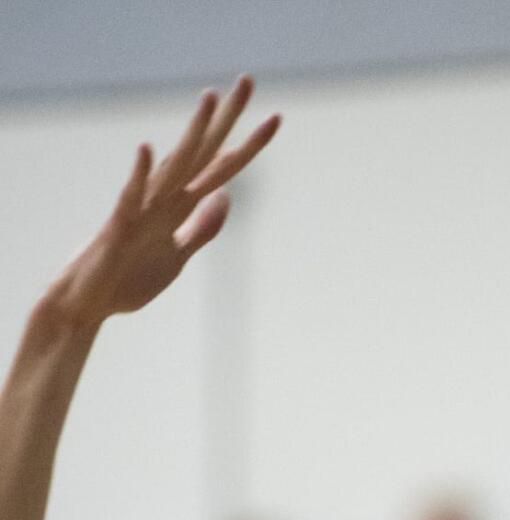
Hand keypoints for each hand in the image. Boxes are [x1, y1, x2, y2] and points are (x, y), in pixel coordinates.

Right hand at [38, 76, 278, 334]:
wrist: (89, 304)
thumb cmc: (127, 279)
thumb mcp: (177, 256)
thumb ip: (201, 228)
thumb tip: (226, 197)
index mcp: (179, 207)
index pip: (222, 169)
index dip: (249, 146)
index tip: (276, 118)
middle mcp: (163, 199)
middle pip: (202, 153)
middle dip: (225, 119)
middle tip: (249, 80)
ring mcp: (141, 211)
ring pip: (172, 167)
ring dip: (191, 134)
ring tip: (210, 99)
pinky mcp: (118, 229)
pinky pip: (129, 198)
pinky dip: (139, 176)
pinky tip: (146, 149)